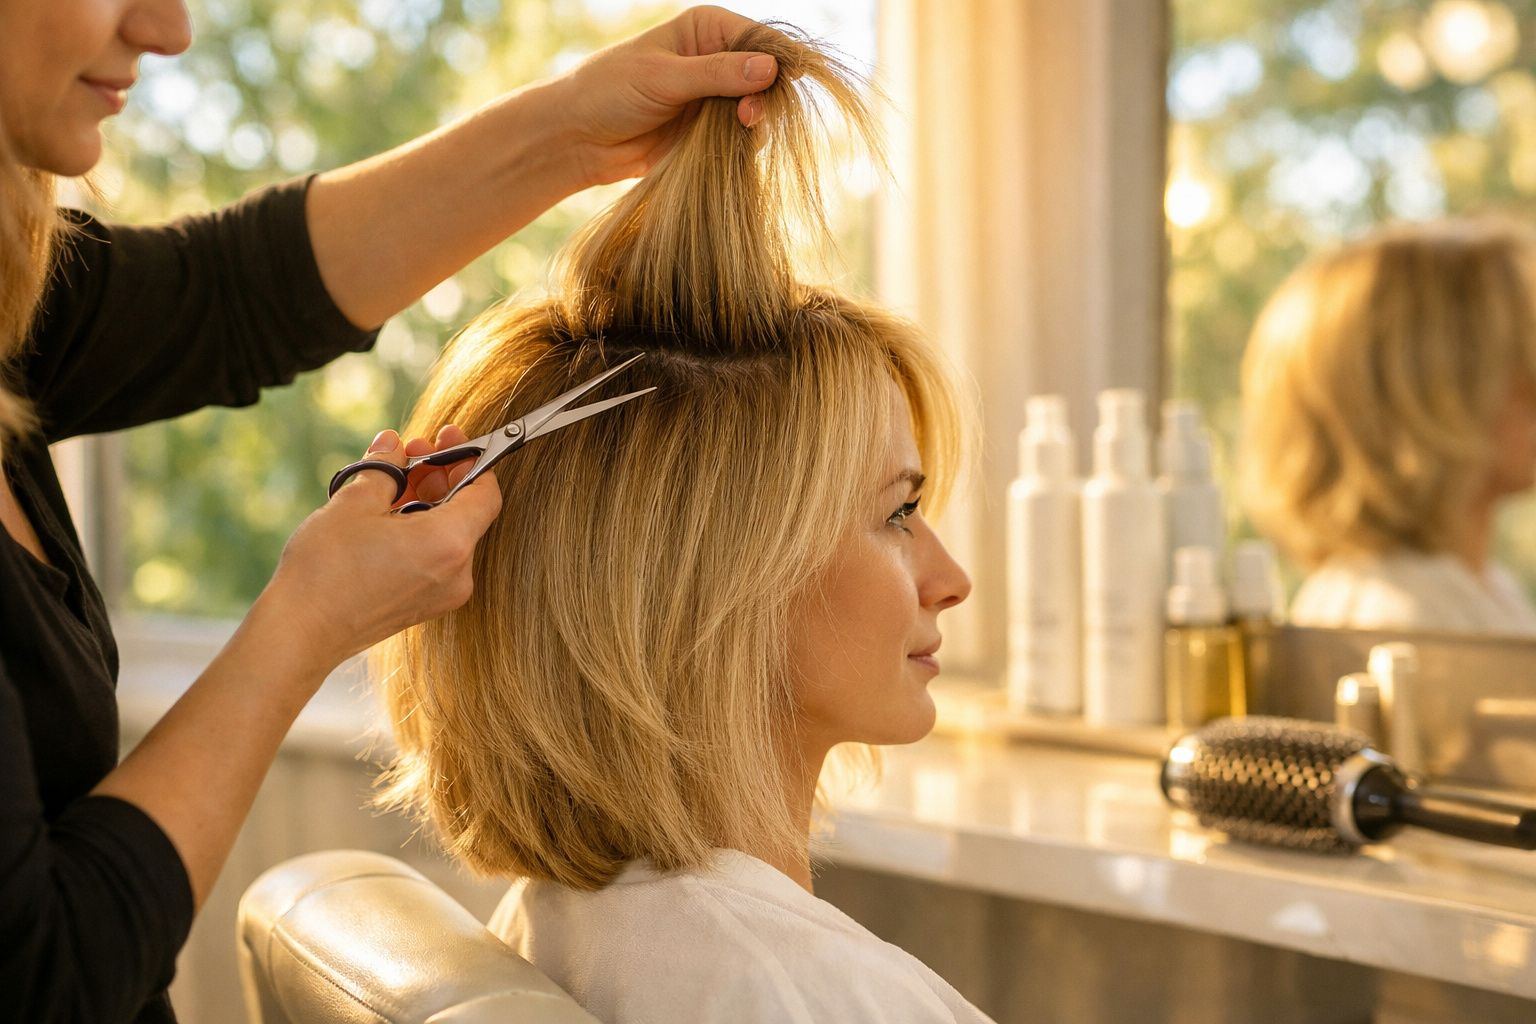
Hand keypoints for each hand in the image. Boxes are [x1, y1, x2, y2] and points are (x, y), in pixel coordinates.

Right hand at [256, 426, 501, 671]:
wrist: (301, 634)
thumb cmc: (326, 570)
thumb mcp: (354, 503)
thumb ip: (384, 467)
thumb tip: (393, 443)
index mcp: (450, 543)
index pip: (487, 492)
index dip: (471, 458)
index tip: (447, 439)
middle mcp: (458, 572)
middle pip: (468, 511)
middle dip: (442, 475)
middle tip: (409, 452)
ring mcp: (444, 594)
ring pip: (450, 534)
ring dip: (428, 501)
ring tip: (391, 482)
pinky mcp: (425, 606)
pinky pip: (437, 557)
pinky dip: (421, 531)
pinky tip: (388, 515)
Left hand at [554, 5, 781, 186]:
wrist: (578, 138)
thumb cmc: (609, 92)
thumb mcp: (663, 78)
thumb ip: (716, 74)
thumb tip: (770, 67)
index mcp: (707, 29)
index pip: (760, 38)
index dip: (778, 59)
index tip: (785, 83)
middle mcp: (717, 58)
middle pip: (766, 75)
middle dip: (766, 95)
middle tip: (748, 116)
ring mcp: (714, 96)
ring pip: (758, 107)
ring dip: (755, 121)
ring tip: (740, 130)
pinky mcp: (709, 130)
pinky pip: (742, 136)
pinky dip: (744, 143)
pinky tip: (733, 147)